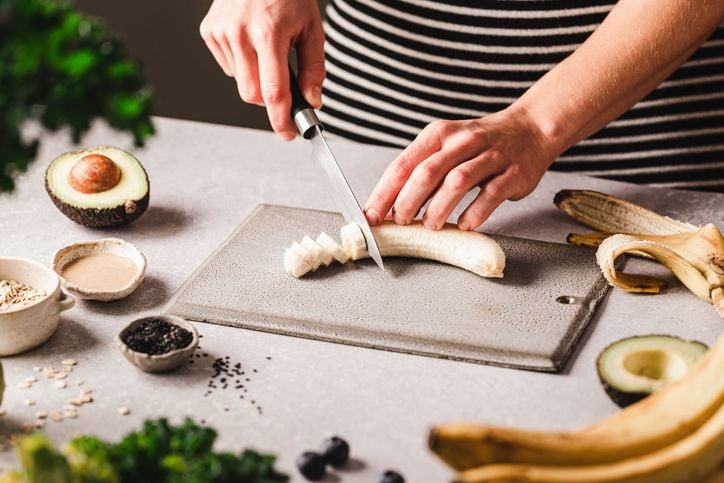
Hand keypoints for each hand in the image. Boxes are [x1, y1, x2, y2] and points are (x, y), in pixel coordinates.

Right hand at [199, 0, 324, 139]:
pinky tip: (250, 43)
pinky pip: (229, 67)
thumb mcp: (312, 29)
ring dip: (256, 79)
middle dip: (270, 100)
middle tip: (285, 90)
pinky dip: (242, 65)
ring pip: (240, 83)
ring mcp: (221, 32)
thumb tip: (312, 101)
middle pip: (252, 95)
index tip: (288, 133)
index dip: (281, 119)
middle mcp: (240, 33)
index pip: (273, 92)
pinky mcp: (209, 31)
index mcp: (269, 33)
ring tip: (267, 51)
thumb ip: (314, 69)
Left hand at [364, 106, 558, 230]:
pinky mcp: (512, 173)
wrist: (530, 129)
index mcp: (438, 135)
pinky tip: (464, 224)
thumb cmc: (480, 145)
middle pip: (427, 172)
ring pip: (457, 181)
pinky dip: (474, 213)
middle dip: (408, 201)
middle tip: (401, 221)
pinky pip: (490, 194)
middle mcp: (462, 142)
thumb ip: (422, 174)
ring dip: (439, 208)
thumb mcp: (447, 148)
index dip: (384, 193)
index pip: (403, 165)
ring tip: (431, 225)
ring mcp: (489, 156)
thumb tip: (390, 208)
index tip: (371, 216)